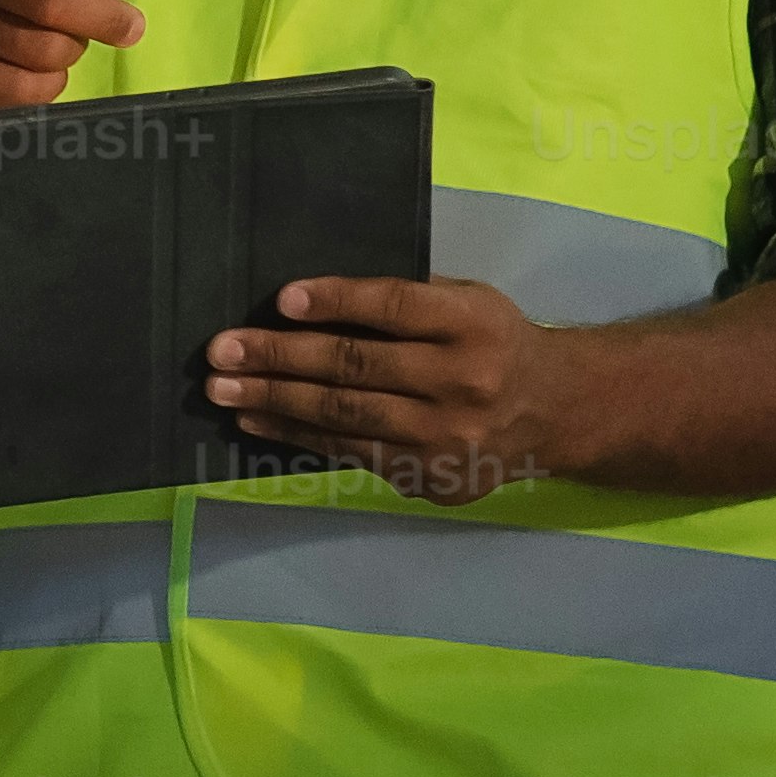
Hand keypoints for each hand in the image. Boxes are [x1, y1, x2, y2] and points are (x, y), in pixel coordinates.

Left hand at [205, 273, 576, 502]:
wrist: (553, 412)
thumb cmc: (494, 341)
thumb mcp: (469, 301)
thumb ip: (407, 300)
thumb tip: (308, 299)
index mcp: (473, 324)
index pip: (395, 307)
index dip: (337, 302)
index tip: (282, 299)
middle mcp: (463, 382)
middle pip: (358, 367)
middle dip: (280, 358)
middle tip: (222, 352)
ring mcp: (446, 438)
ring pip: (346, 417)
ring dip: (275, 402)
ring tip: (223, 389)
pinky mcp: (431, 476)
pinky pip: (351, 452)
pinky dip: (297, 435)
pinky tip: (258, 420)